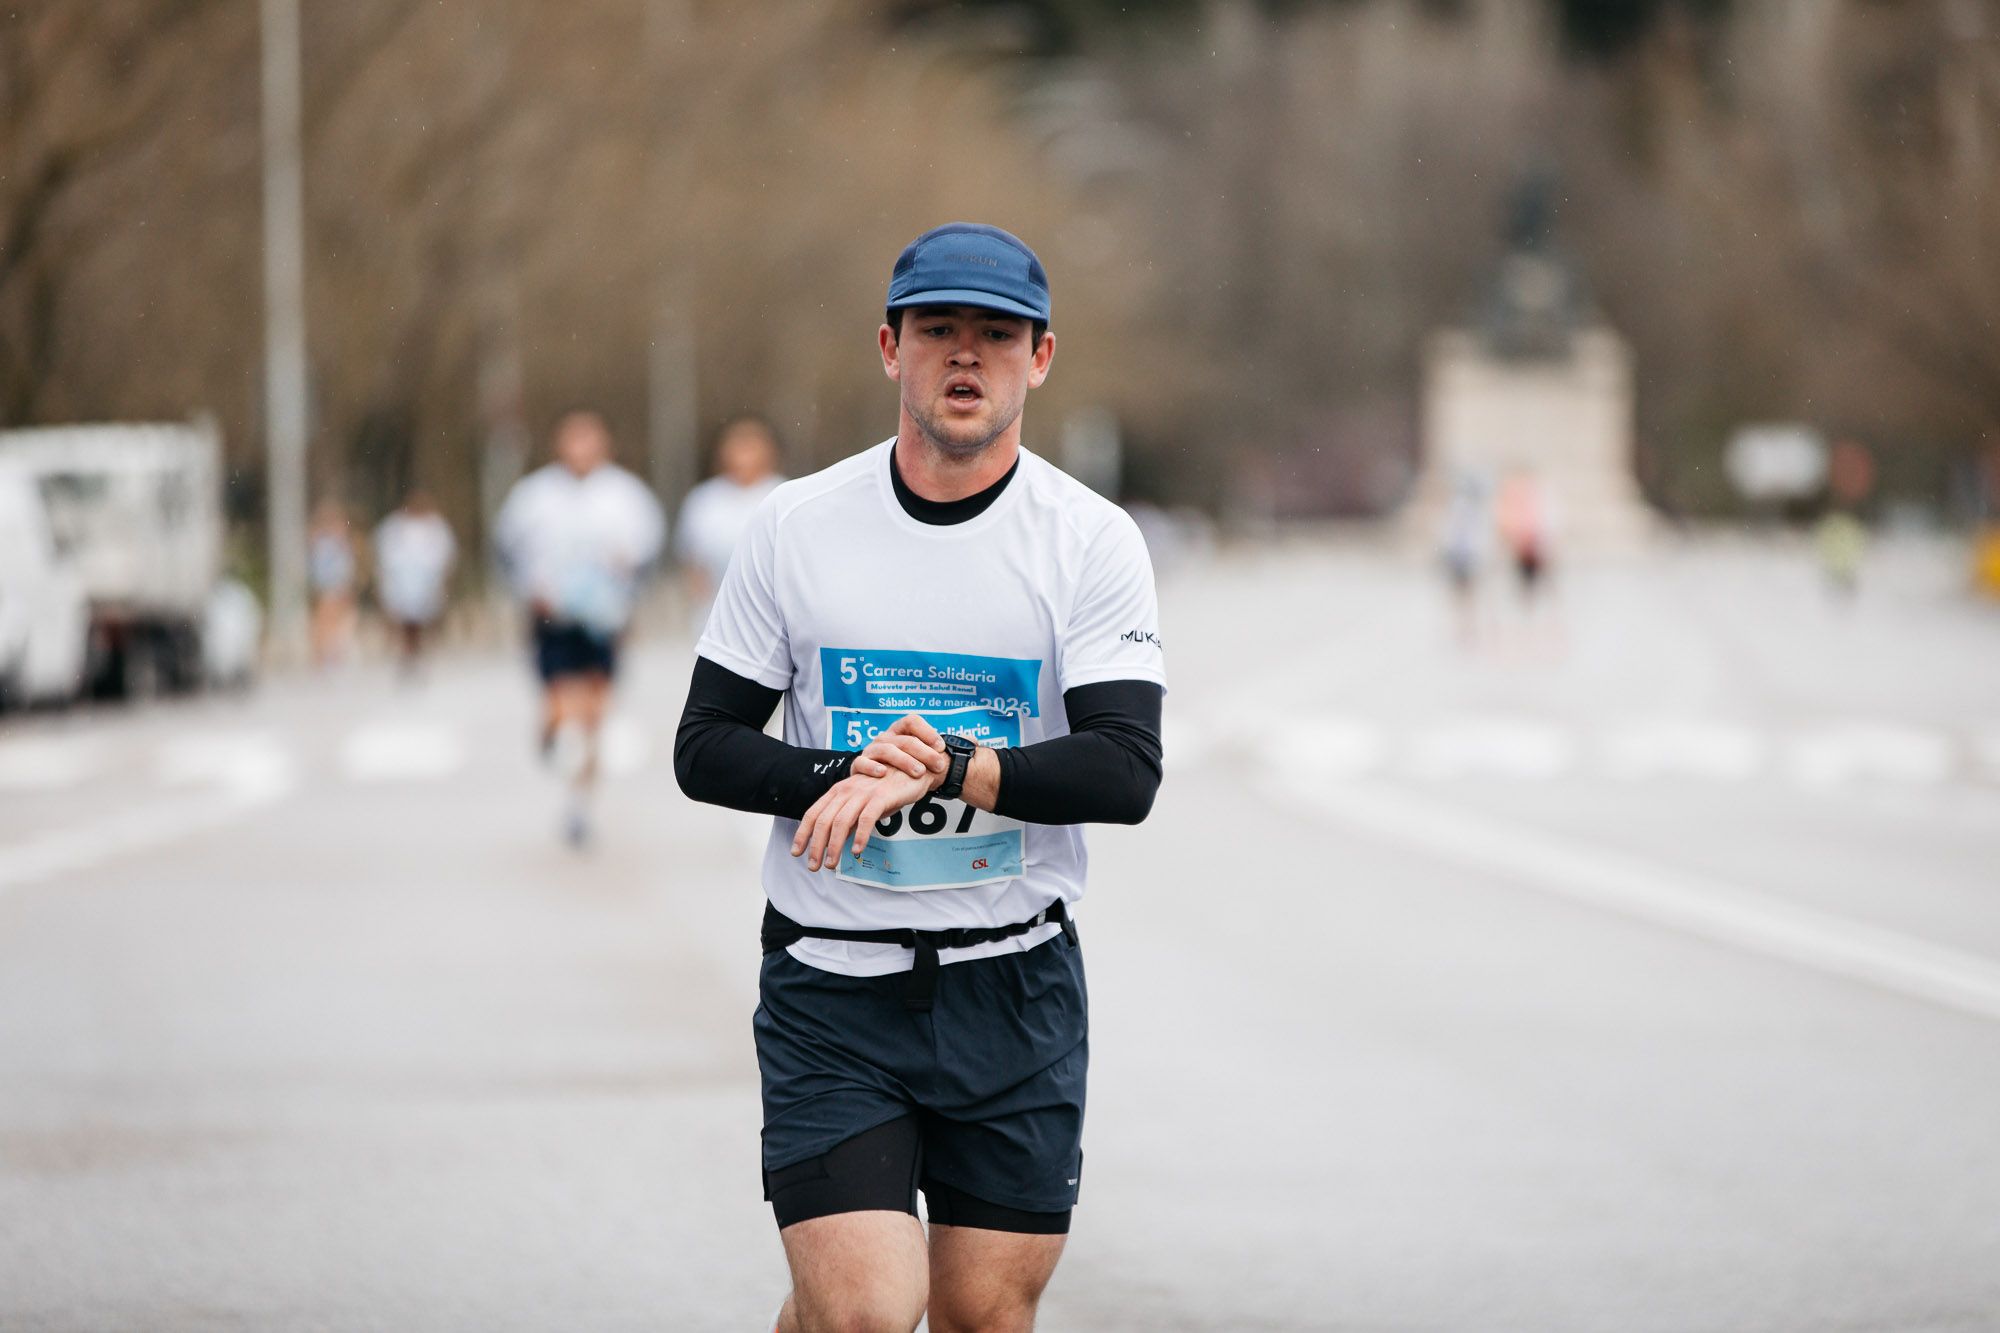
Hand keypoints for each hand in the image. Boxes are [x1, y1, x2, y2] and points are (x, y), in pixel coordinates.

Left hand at [791, 767, 932, 872]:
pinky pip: (866, 819)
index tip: (796, 852)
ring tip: (831, 864)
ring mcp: (863, 793)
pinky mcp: (881, 797)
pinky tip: (857, 851)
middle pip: (824, 820)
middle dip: (816, 846)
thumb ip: (850, 818)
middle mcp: (847, 790)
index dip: (803, 833)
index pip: (813, 813)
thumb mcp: (863, 802)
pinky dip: (860, 836)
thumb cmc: (887, 788)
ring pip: (841, 821)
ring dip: (834, 846)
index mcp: (839, 791)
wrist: (913, 770)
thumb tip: (837, 840)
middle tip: (814, 866)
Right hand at [851, 715, 947, 780]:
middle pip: (905, 740)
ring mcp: (871, 750)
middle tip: (939, 765)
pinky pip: (862, 763)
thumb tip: (969, 741)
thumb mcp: (917, 758)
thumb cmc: (900, 770)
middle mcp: (885, 738)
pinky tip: (883, 773)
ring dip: (904, 760)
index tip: (941, 747)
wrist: (874, 786)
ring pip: (887, 750)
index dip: (928, 731)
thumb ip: (935, 751)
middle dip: (924, 752)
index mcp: (899, 731)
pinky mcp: (858, 765)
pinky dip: (872, 767)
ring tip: (919, 771)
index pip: (912, 721)